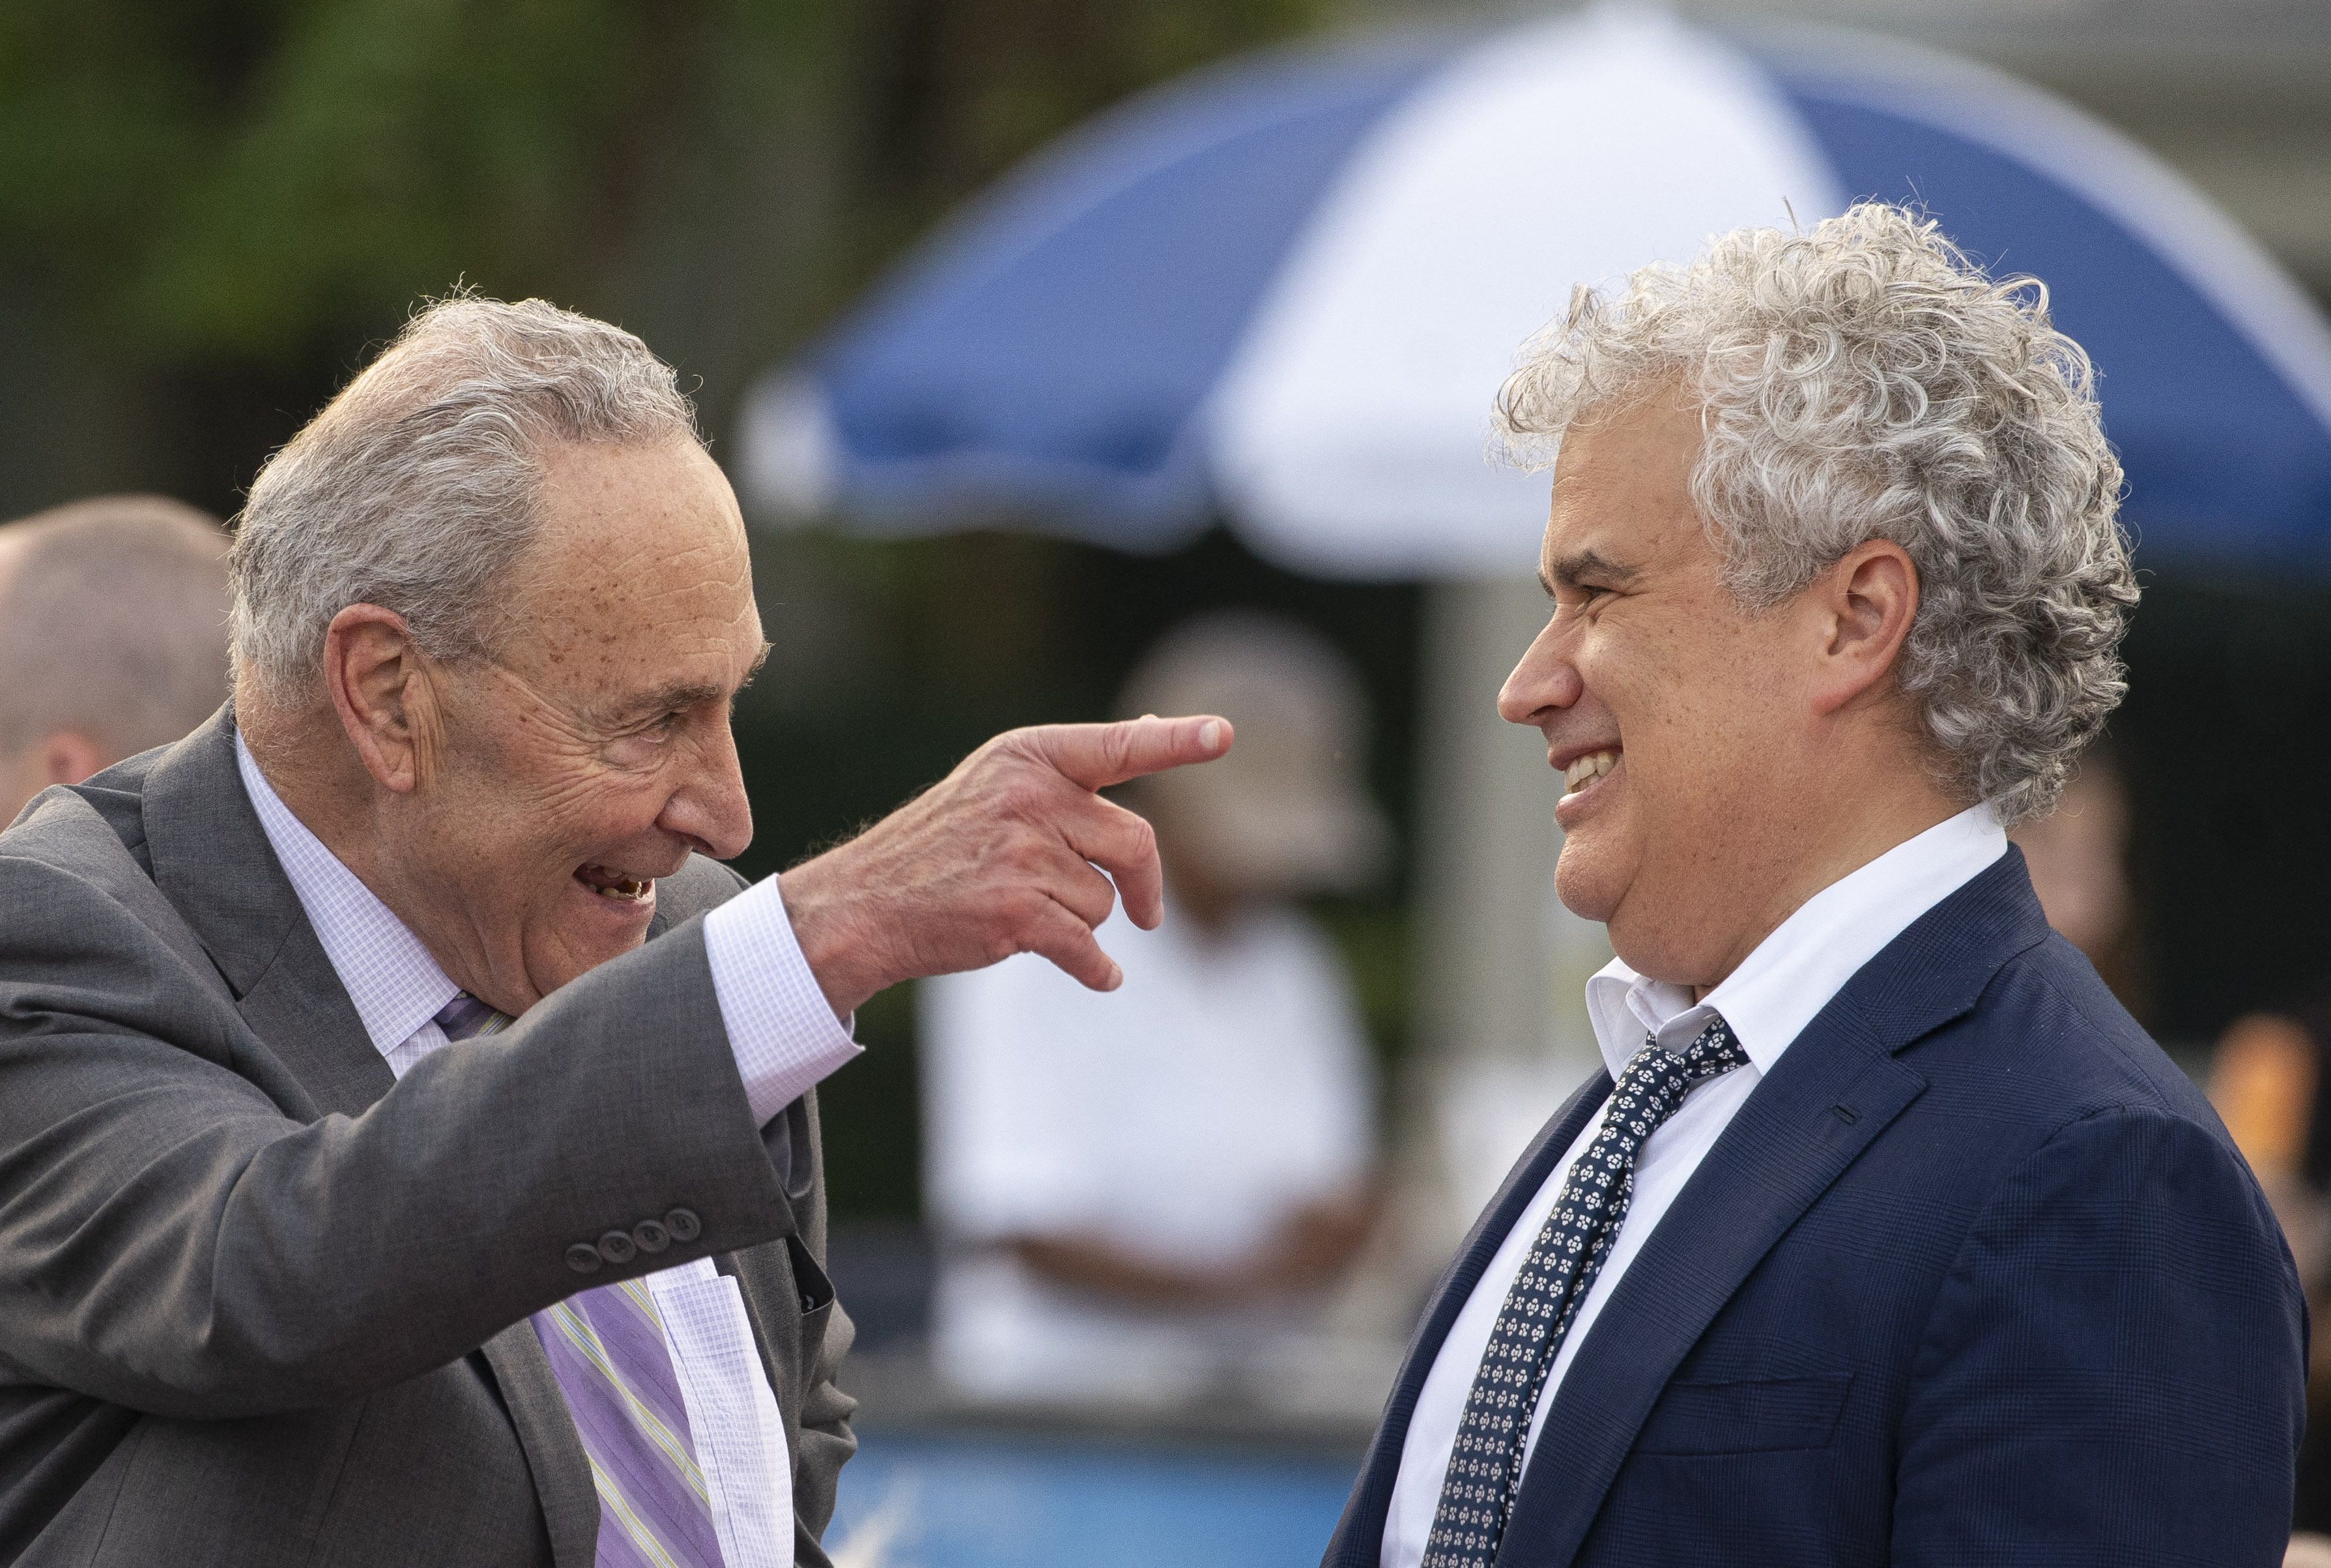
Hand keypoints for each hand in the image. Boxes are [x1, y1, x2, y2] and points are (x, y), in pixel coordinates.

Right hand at [778, 715, 1230, 1015]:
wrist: (866, 904)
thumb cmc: (943, 843)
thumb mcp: (1000, 781)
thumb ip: (1077, 767)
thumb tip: (1156, 727)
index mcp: (1028, 757)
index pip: (1118, 746)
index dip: (1176, 742)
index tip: (1223, 734)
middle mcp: (1028, 798)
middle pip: (1135, 841)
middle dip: (1144, 883)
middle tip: (1147, 912)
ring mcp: (1021, 856)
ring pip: (1107, 901)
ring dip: (1086, 920)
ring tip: (1034, 913)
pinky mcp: (1016, 914)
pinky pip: (1088, 948)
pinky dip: (1097, 969)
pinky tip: (1098, 974)